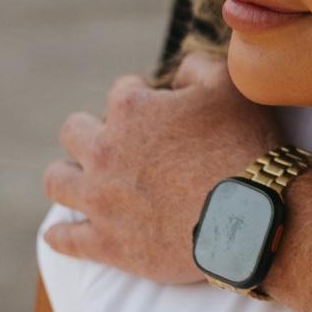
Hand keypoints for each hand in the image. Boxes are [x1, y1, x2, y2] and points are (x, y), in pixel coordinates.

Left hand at [41, 52, 281, 282]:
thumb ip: (196, 66)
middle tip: (123, 143)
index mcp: (131, 110)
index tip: (161, 110)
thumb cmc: (244, 145)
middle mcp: (105, 152)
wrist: (253, 217)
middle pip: (75, 131)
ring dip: (69, 174)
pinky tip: (64, 232)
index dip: (144, 95)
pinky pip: (65, 239)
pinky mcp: (109, 245)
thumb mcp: (230, 85)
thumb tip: (176, 75)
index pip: (122, 90)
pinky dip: (62, 234)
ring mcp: (102, 201)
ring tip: (86, 178)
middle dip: (95, 130)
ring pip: (58, 180)